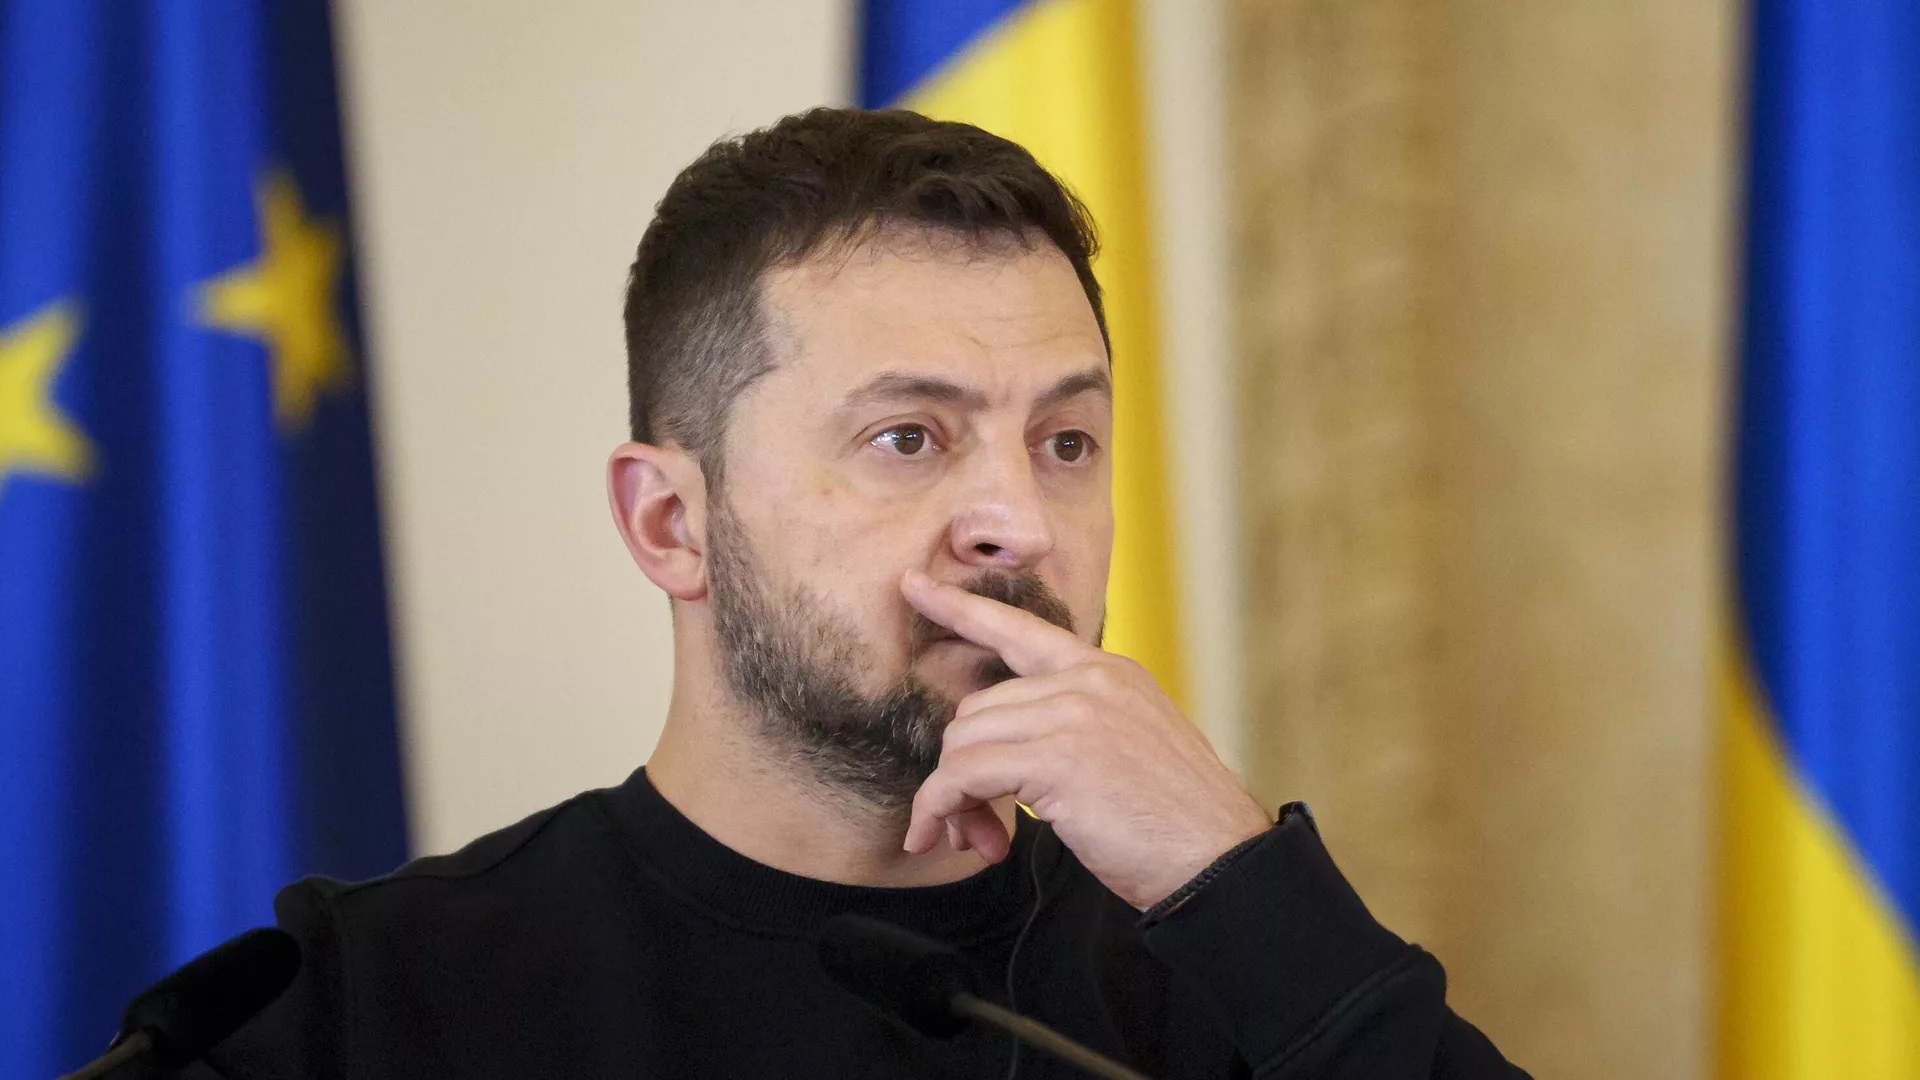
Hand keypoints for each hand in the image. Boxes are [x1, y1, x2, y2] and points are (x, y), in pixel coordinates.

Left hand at [900, 570, 1271, 910]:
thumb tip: (1004, 754)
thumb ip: (1077, 729)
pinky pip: (963, 775)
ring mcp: (1074, 713)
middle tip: (974, 828)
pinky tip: (953, 838)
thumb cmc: (1177, 825)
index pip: (1021, 629)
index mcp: (1108, 673)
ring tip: (980, 841)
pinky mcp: (1056, 758)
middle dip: (960, 772)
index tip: (914, 586)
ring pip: (963, 742)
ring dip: (953, 800)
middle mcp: (1088, 680)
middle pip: (976, 710)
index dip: (961, 608)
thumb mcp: (1131, 749)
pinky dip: (943, 808)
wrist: (1221, 863)